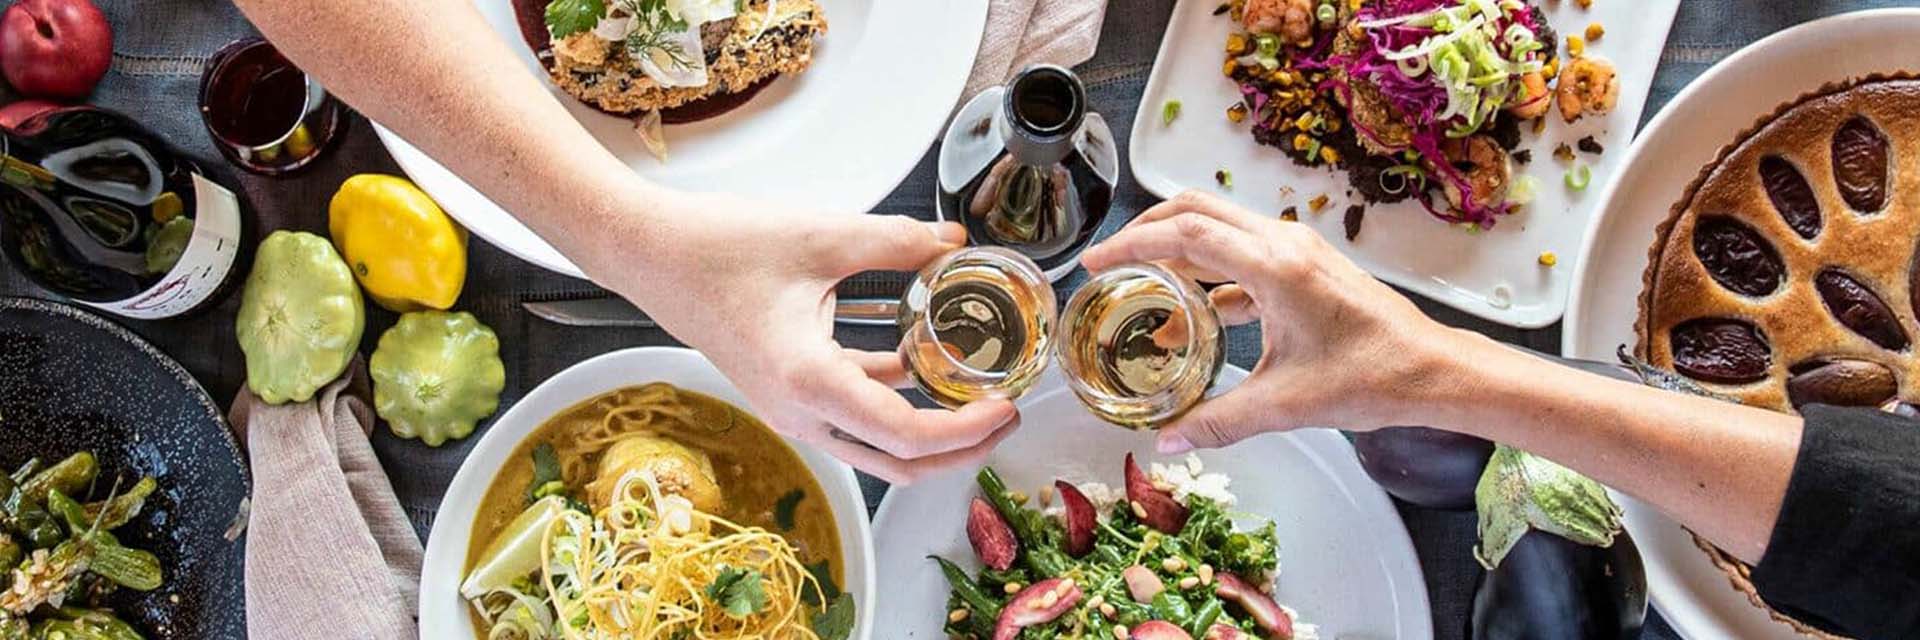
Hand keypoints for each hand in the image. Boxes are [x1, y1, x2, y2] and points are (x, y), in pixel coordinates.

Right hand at [573, 189, 1019, 482]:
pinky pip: (853, 413)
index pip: (906, 434)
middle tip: (1006, 414)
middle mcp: (801, 413)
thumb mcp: (821, 236)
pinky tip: (924, 358)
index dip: (966, 429)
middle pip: (898, 462)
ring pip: (878, 444)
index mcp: (810, 382)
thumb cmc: (718, 249)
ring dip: (930, 426)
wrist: (652, 254)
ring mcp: (793, 410)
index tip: (1007, 406)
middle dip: (960, 447)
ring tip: (976, 388)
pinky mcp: (789, 393)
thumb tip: (953, 241)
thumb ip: (896, 241)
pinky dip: (894, 397)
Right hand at [1080, 191, 1482, 452]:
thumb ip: (1219, 419)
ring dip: (1178, 253)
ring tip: (1145, 293)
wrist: (1433, 371)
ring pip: (1220, 229)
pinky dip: (1211, 278)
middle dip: (1147, 231)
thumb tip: (1168, 439)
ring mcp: (1298, 250)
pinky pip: (1243, 256)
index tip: (1097, 260)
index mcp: (1275, 265)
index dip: (1132, 244)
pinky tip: (1195, 320)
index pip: (1185, 234)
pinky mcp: (1306, 266)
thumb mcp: (1285, 404)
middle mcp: (1284, 243)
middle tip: (1112, 261)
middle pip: (1197, 211)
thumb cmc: (1373, 378)